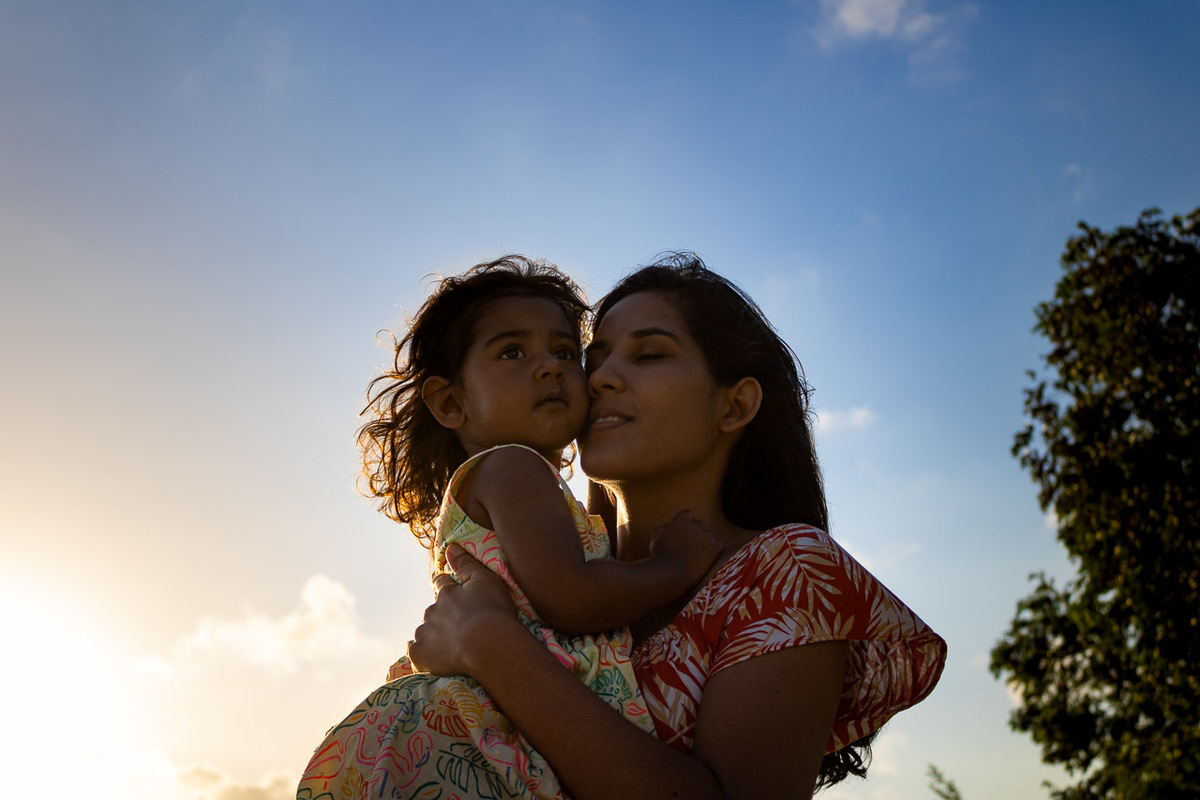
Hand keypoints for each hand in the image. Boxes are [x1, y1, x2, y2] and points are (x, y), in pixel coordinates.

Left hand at [407, 544, 521, 675]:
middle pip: (434, 612)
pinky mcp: (419, 655)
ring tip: (454, 649)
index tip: (449, 592)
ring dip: (436, 637)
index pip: (441, 584)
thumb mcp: (486, 581)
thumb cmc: (494, 612)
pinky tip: (441, 662)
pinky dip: (428, 657)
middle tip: (461, 629)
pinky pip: (419, 654)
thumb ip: (466, 563)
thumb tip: (449, 547)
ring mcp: (423, 634)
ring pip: (426, 633)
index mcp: (447, 594)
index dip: (445, 587)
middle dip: (443, 617)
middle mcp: (431, 611)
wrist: (490, 647)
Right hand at [649, 510, 723, 585]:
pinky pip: (718, 546)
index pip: (687, 514)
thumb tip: (671, 524)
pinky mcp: (716, 547)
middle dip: (695, 534)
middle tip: (690, 549)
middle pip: (699, 525)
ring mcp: (707, 535)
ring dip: (704, 543)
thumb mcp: (656, 540)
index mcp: (681, 521)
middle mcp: (695, 525)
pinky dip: (714, 552)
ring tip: (695, 558)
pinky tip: (705, 561)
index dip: (686, 522)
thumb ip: (664, 528)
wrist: (673, 574)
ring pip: (709, 536)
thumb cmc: (661, 559)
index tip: (684, 532)